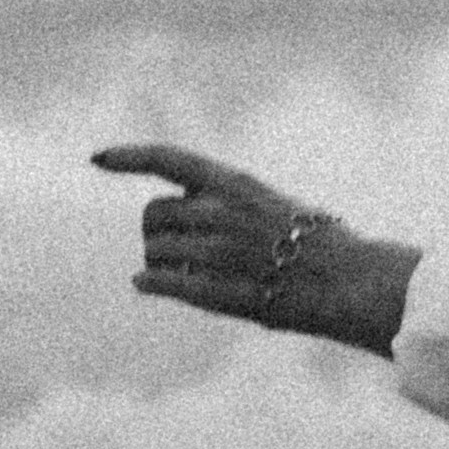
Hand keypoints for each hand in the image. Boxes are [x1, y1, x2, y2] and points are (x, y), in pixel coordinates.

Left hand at [94, 143, 415, 351]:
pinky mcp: (217, 290)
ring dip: (159, 263)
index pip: (168, 159)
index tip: (96, 159)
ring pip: (154, 252)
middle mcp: (221, 212)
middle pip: (153, 215)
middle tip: (174, 249)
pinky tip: (145, 285)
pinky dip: (149, 283)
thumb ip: (226, 202)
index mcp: (236, 184)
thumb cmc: (321, 245)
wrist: (352, 282)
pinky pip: (162, 283)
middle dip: (156, 232)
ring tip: (185, 273)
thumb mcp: (274, 204)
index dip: (128, 157)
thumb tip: (186, 209)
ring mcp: (217, 252)